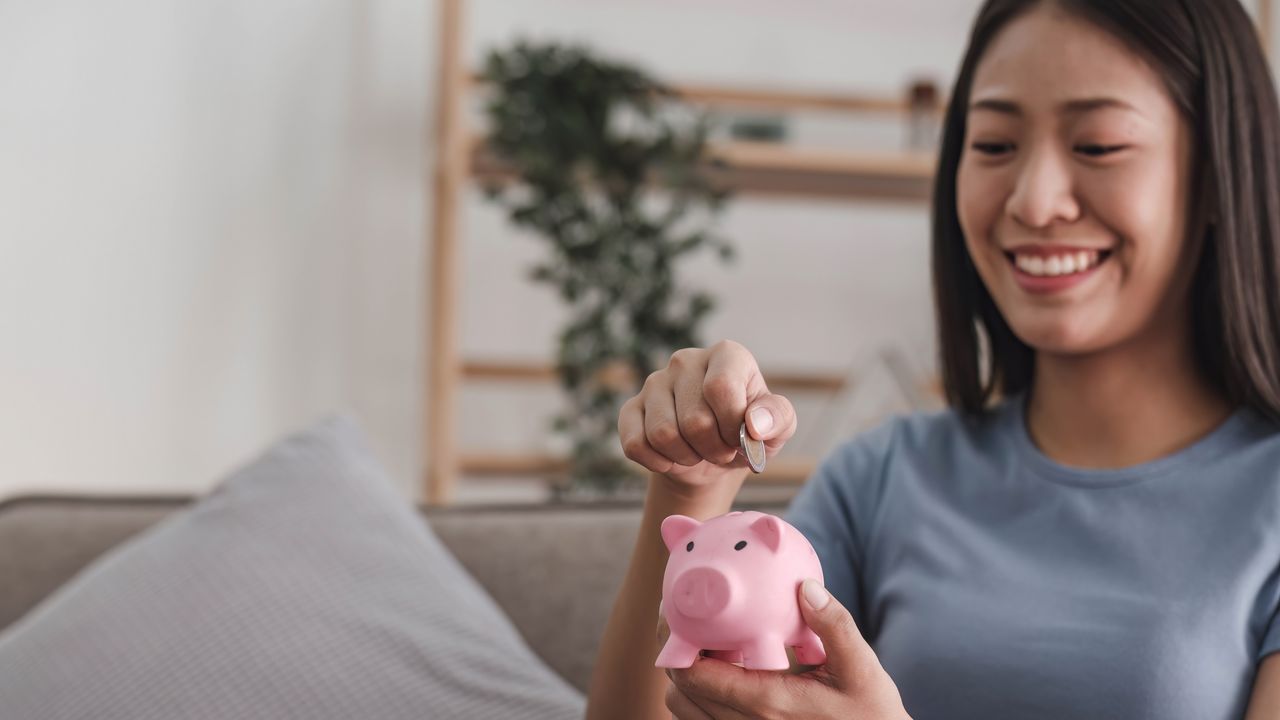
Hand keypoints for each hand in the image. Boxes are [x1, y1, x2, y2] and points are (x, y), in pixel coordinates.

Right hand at [617, 340, 797, 493]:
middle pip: (694, 419)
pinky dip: (658, 462)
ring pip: (662, 434)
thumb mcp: (777, 429)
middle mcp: (686, 360)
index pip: (721, 388)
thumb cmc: (748, 434)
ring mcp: (654, 382)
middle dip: (713, 449)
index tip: (742, 438)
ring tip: (699, 451)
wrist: (713, 455)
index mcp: (726, 355)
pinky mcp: (631, 408)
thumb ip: (778, 419)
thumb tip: (755, 424)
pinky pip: (635, 444)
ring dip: (687, 457)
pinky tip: (672, 457)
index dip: (733, 426)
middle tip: (722, 449)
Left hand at [663, 579, 911, 719]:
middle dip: (676, 655)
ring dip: (686, 678)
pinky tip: (726, 670)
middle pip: (680, 694)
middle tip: (688, 620)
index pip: (695, 675)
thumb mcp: (861, 667)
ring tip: (708, 645)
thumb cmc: (872, 714)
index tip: (676, 609)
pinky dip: (700, 697)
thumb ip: (833, 625)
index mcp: (768, 703)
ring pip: (685, 712)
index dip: (676, 642)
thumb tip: (805, 587)